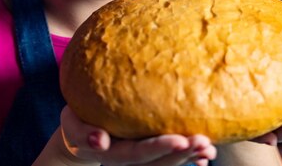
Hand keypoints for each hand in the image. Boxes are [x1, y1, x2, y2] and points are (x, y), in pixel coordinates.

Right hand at [58, 105, 216, 165]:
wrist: (81, 132)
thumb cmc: (77, 120)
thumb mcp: (72, 124)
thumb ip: (82, 133)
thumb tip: (100, 141)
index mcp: (112, 153)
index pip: (138, 152)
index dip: (160, 148)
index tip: (181, 140)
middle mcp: (129, 160)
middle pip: (158, 161)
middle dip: (182, 152)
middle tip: (205, 142)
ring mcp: (140, 159)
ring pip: (167, 163)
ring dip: (189, 156)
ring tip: (210, 148)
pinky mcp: (148, 153)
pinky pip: (170, 159)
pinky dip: (188, 157)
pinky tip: (207, 153)